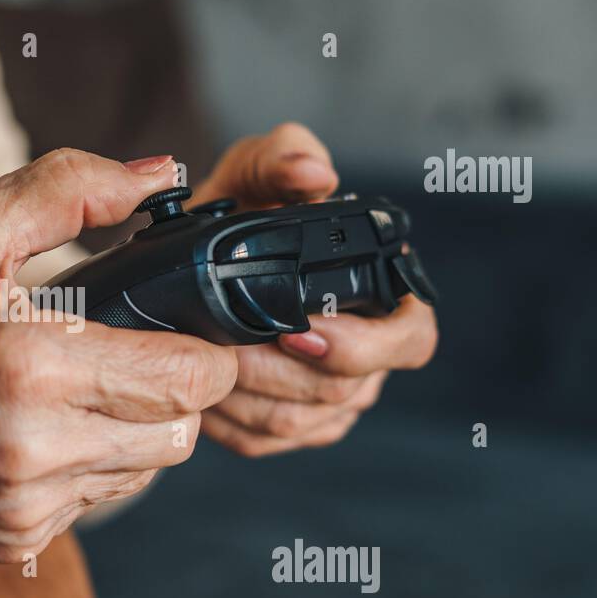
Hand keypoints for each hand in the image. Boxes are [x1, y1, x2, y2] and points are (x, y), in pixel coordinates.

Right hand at [0, 149, 236, 561]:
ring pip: (143, 470)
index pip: (189, 380)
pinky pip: (95, 500)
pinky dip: (84, 463)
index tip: (184, 327)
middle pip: (179, 432)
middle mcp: (34, 449)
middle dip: (170, 389)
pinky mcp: (12, 540)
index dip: (205, 350)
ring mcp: (23, 505)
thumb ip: (66, 189)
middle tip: (122, 350)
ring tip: (65, 385)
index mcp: (29, 365)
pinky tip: (31, 428)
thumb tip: (158, 174)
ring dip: (128, 427)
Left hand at [191, 123, 438, 456]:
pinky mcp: (288, 427)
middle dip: (276, 369)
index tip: (300, 331)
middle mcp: (366, 352)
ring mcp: (331, 397)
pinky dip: (227, 420)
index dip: (364, 346)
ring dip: (246, 394)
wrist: (185, 267)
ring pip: (300, 419)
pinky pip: (264, 440)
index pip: (412, 338)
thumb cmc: (236, 216)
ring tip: (206, 358)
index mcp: (380, 294)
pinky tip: (202, 389)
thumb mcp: (253, 172)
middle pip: (344, 388)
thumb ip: (284, 157)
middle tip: (225, 344)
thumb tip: (315, 175)